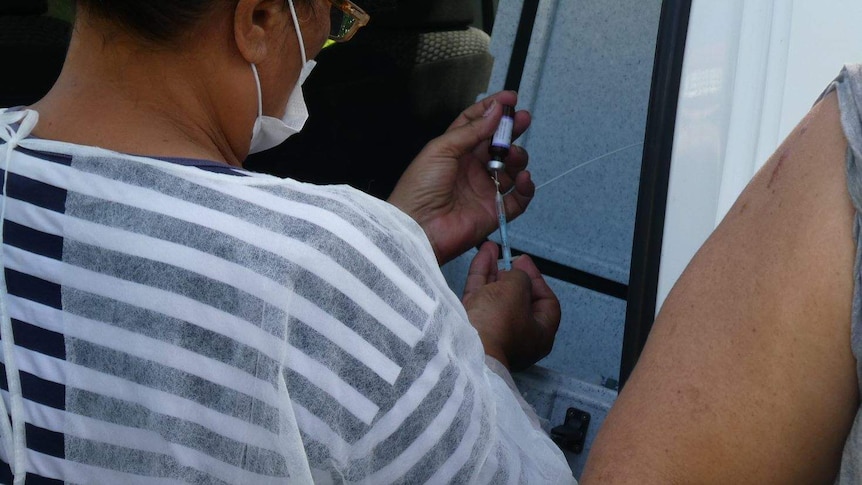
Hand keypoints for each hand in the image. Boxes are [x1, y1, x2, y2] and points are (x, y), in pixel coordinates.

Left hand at [387, 91, 533, 264]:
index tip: (509, 99)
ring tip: (513, 154)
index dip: (493, 110)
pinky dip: (526, 188)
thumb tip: (495, 110)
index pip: (477, 124)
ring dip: (517, 157)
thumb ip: (472, 130)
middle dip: (512, 130)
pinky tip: (524, 178)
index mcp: (455, 150)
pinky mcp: (494, 211)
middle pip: (499, 144)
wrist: (417, 228)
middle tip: (523, 119)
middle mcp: (471, 168)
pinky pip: (518, 198)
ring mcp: (484, 189)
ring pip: (512, 168)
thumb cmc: (419, 187)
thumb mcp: (442, 149)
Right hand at [462, 241, 560, 371]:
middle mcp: (518, 335)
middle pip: (518, 299)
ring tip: (491, 249)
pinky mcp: (473, 325)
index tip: (523, 262)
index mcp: (540, 334)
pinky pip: (480, 297)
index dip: (537, 279)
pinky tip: (482, 256)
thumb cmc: (500, 322)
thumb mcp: (517, 289)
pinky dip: (481, 276)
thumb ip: (520, 277)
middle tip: (508, 258)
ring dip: (495, 271)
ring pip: (496, 295)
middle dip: (512, 275)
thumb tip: (513, 276)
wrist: (467, 347)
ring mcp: (494, 331)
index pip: (546, 303)